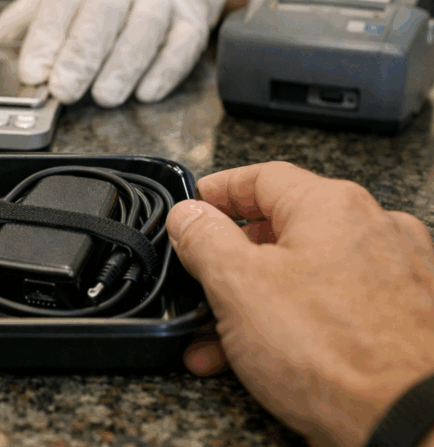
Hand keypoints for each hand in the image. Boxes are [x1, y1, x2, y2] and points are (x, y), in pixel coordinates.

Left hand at [0, 0, 224, 106]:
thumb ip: (23, 20)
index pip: (61, 1)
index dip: (45, 38)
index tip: (32, 71)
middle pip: (103, 13)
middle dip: (82, 54)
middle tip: (65, 89)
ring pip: (145, 28)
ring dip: (124, 65)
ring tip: (105, 97)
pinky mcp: (192, 19)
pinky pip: (182, 43)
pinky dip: (165, 70)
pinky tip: (146, 92)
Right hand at [166, 162, 433, 446]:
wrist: (412, 422)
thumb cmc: (336, 353)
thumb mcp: (237, 285)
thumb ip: (204, 239)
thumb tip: (188, 215)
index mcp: (333, 206)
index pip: (263, 177)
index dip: (218, 190)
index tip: (195, 206)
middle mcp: (375, 231)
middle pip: (285, 232)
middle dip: (232, 265)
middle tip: (201, 286)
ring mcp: (398, 276)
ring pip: (308, 278)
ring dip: (258, 305)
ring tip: (221, 344)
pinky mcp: (408, 320)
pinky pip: (338, 310)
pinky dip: (299, 327)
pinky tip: (269, 361)